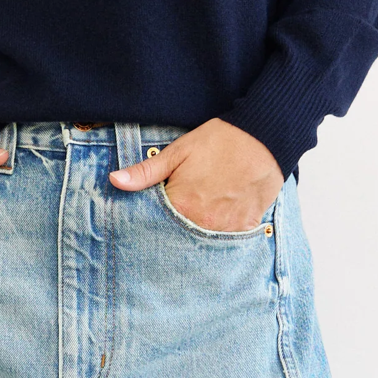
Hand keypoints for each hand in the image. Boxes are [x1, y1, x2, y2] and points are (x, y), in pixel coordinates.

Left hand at [109, 118, 283, 231]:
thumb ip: (145, 172)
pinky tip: (219, 215)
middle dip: (174, 229)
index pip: (156, 226)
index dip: (154, 220)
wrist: (263, 138)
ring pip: (203, 240)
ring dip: (197, 231)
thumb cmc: (218, 141)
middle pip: (180, 237)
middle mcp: (203, 223)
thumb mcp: (177, 152)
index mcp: (181, 206)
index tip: (154, 213)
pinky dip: (220, 231)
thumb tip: (114, 181)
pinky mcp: (246, 227)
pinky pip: (227, 238)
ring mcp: (226, 228)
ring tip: (201, 211)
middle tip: (183, 209)